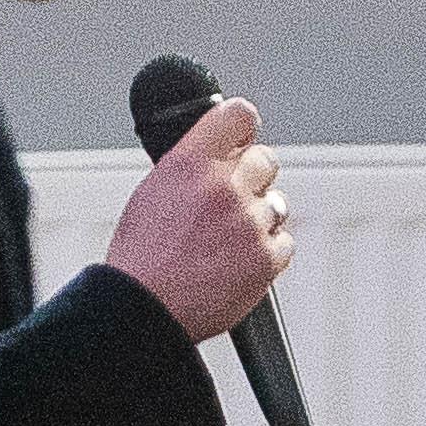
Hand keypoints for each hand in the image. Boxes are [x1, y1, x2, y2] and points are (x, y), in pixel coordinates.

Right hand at [104, 96, 294, 345]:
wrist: (145, 310)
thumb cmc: (141, 259)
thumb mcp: (152, 193)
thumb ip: (191, 165)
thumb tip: (221, 149)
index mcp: (189, 163)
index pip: (238, 115)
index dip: (243, 127)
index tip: (242, 138)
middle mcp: (223, 186)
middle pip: (265, 159)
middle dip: (252, 177)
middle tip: (230, 203)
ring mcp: (249, 221)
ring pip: (276, 202)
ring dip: (259, 216)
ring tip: (225, 241)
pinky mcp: (267, 256)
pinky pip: (284, 241)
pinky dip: (267, 251)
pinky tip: (237, 262)